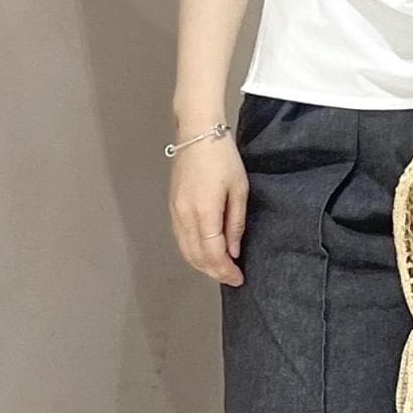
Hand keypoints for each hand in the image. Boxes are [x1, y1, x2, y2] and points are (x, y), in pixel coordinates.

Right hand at [169, 135, 246, 284]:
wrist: (197, 133)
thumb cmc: (222, 156)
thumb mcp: (239, 190)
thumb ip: (235, 223)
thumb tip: (233, 250)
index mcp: (204, 211)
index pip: (213, 253)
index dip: (225, 270)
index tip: (238, 278)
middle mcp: (185, 215)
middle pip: (197, 257)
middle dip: (214, 272)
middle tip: (231, 278)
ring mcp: (175, 211)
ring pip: (186, 250)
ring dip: (202, 265)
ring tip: (220, 269)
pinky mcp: (172, 207)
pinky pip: (180, 238)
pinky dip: (192, 252)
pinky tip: (205, 253)